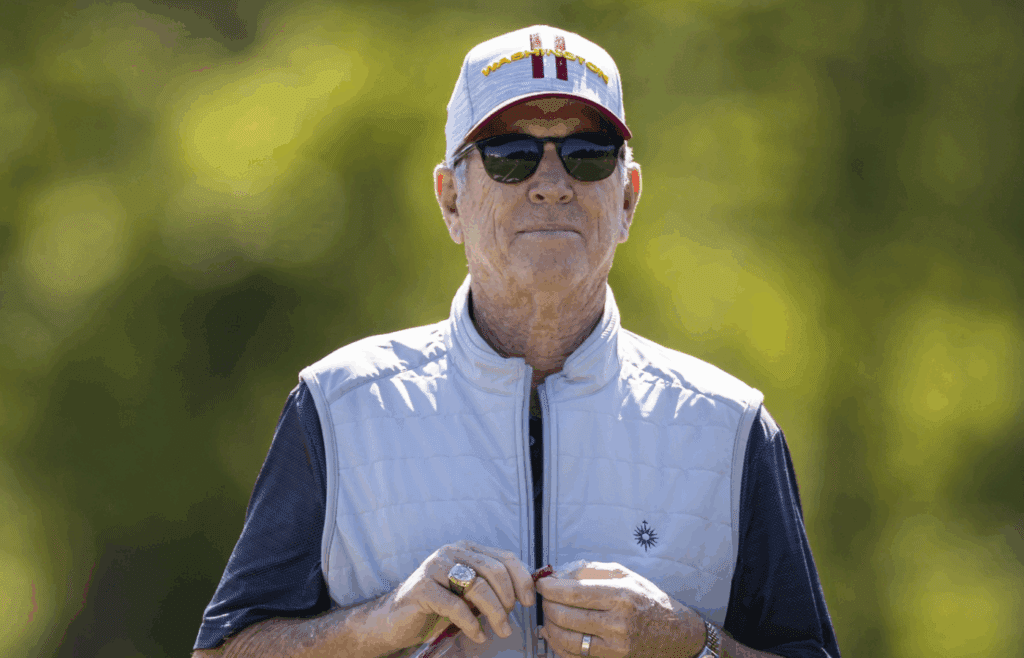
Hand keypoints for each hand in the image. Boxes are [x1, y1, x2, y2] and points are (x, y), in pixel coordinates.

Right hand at [377, 540, 535, 650]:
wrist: (396, 619)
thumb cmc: (438, 606)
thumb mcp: (469, 593)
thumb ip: (491, 586)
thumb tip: (526, 592)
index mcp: (466, 549)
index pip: (504, 557)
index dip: (522, 579)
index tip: (529, 602)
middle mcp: (451, 552)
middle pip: (493, 570)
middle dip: (508, 599)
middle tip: (509, 621)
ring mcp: (434, 567)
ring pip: (477, 587)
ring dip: (495, 613)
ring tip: (501, 630)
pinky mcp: (422, 587)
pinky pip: (456, 606)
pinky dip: (472, 624)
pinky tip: (478, 635)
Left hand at [536, 561, 705, 657]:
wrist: (675, 634)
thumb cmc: (647, 600)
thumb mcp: (625, 575)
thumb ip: (591, 571)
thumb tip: (559, 574)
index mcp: (620, 596)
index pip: (573, 593)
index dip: (550, 588)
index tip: (541, 583)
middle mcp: (617, 624)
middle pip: (565, 616)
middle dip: (547, 605)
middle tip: (544, 598)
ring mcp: (614, 647)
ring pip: (566, 639)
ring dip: (549, 625)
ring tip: (548, 615)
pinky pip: (573, 656)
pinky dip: (557, 645)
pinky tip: (554, 633)